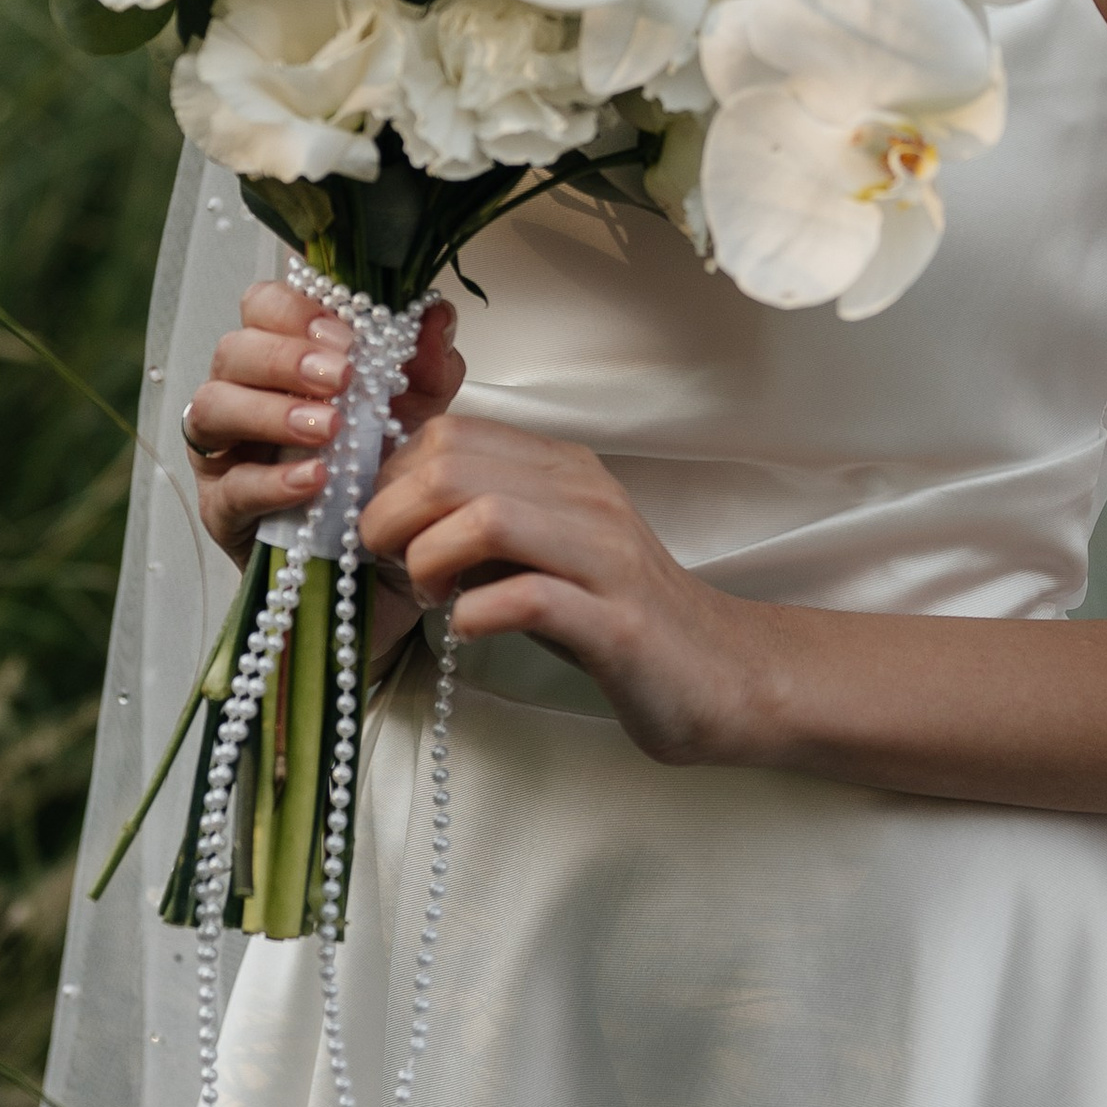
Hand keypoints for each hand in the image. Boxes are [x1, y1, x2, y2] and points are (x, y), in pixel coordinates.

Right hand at [181, 283, 465, 582]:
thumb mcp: (417, 415)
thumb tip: (437, 313)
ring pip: (213, 407)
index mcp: (283, 358)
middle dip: (286, 358)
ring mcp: (224, 451)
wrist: (381, 562)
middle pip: (233, 349)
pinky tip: (314, 481)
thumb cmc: (381, 474)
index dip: (297, 310)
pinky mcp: (222, 508)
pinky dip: (273, 479)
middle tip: (341, 379)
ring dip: (271, 411)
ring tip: (328, 430)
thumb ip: (426, 364)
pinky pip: (232, 485)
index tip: (348, 335)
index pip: (264, 306)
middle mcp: (243, 393)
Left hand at [358, 415, 764, 769]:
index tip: (386, 528)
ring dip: (430, 558)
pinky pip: (529, 598)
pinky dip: (477, 612)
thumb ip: (480, 521)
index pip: (450, 434)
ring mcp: (606, 557)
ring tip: (432, 594)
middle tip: (394, 564)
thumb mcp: (543, 548)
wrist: (720, 672)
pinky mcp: (617, 624)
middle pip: (453, 467)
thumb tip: (390, 514)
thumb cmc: (614, 614)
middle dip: (392, 516)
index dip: (392, 478)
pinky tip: (470, 628)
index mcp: (564, 470)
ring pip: (486, 517)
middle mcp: (586, 498)